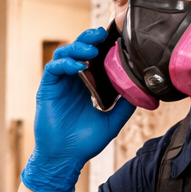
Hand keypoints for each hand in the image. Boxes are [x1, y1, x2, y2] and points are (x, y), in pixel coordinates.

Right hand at [20, 27, 137, 191]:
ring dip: (77, 48)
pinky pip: (53, 69)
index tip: (114, 37)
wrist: (65, 158)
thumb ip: (125, 105)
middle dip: (88, 39)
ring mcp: (59, 84)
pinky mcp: (47, 89)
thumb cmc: (84, 142)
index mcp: (86, 85)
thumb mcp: (112, 121)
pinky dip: (65, 64)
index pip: (92, 57)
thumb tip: (143, 91)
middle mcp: (72, 81)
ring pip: (64, 54)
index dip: (100, 44)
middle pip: (77, 50)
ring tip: (91, 49)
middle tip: (101, 33)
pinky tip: (79, 67)